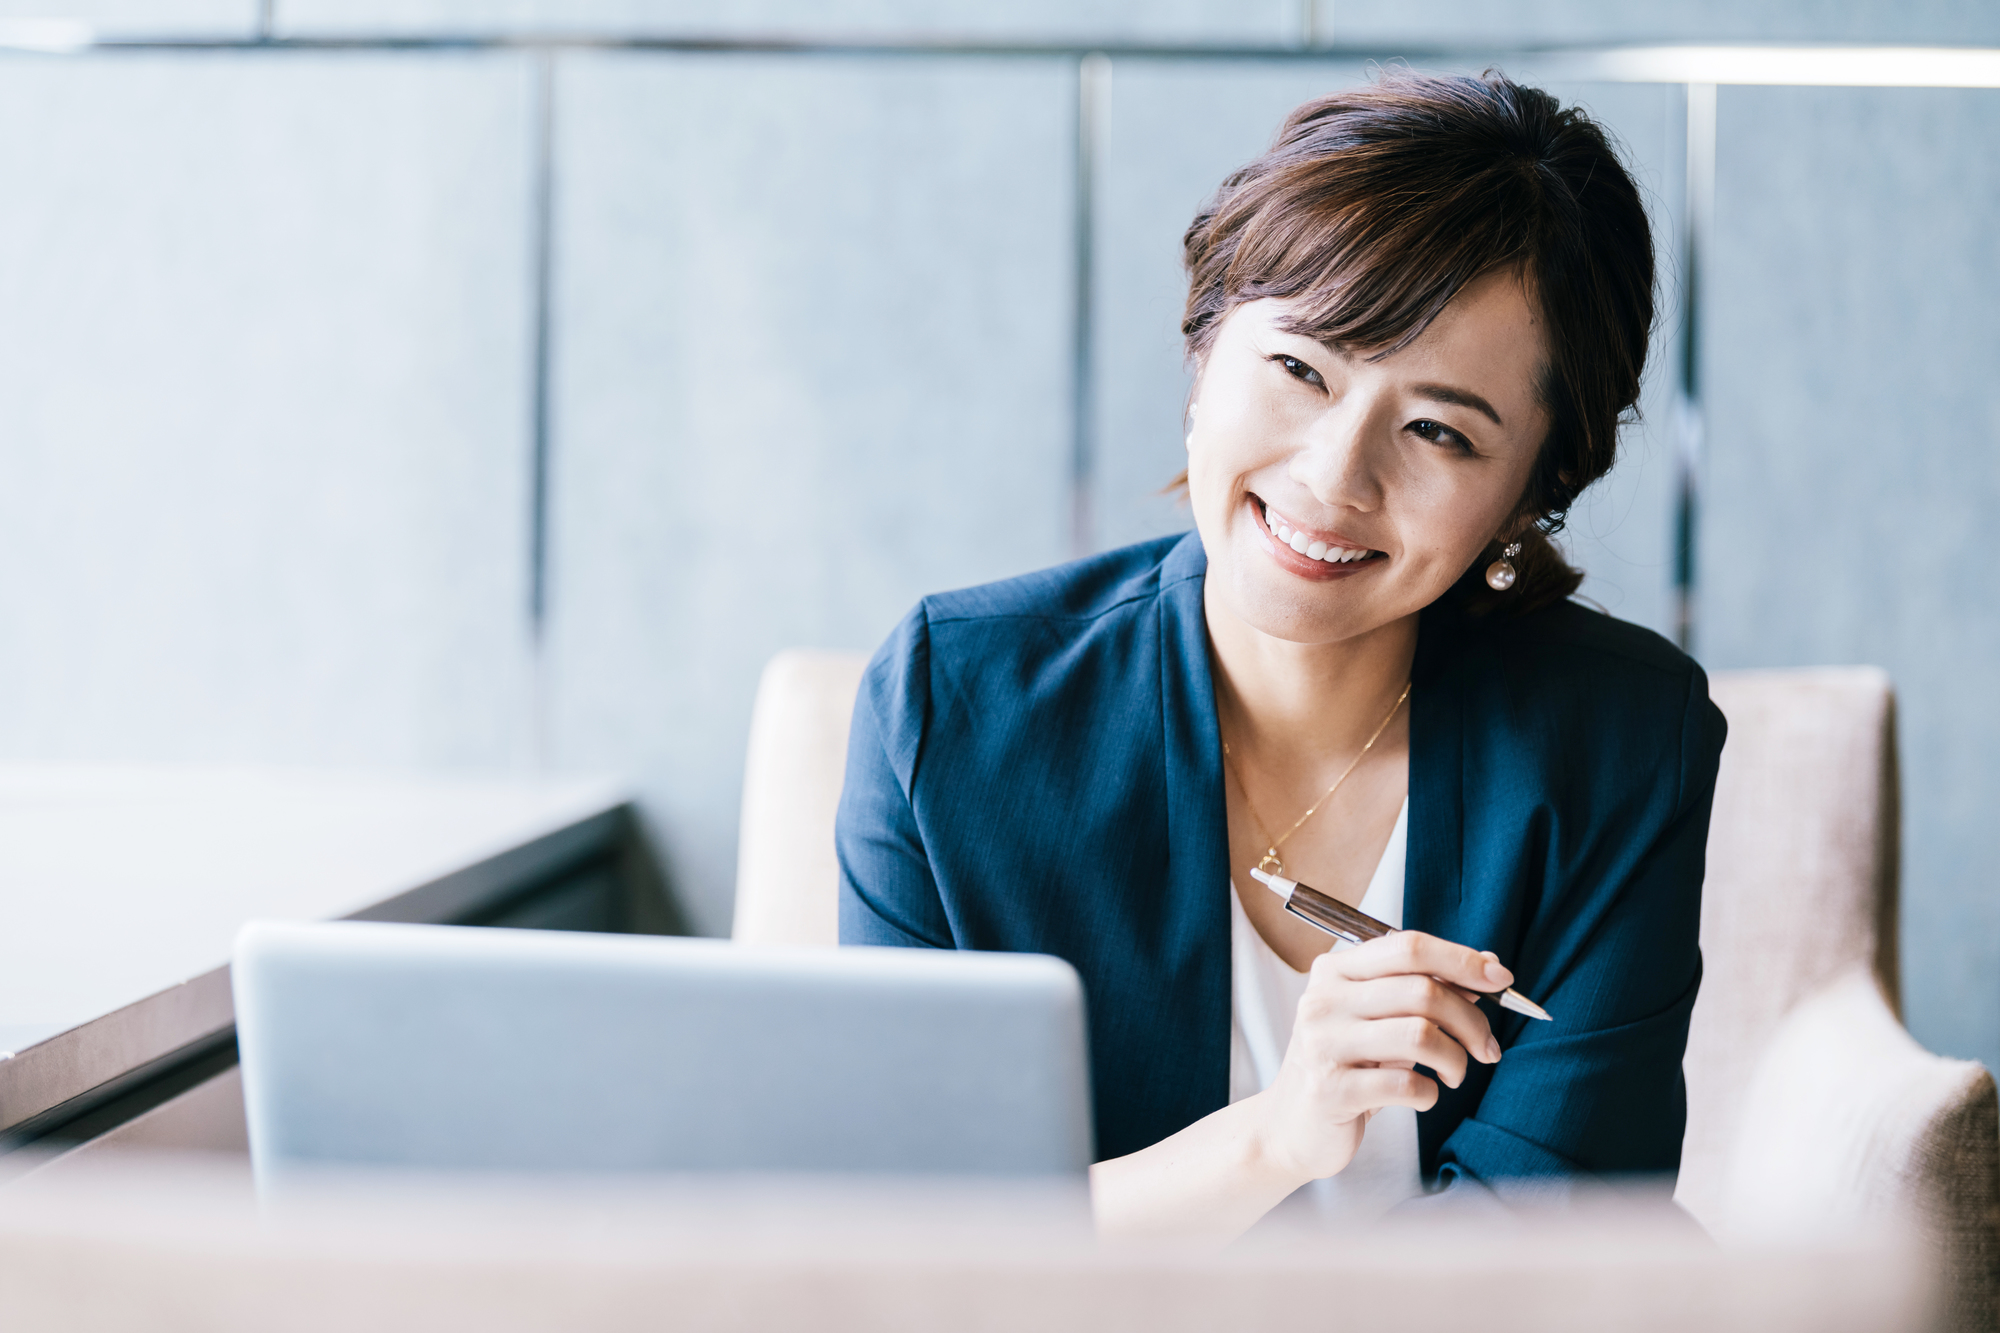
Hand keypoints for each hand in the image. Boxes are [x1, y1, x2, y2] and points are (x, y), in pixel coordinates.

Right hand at [1249, 931, 1511, 1183]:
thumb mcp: (1378, 1019)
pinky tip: (1424, 1096)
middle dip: (1470, 1021)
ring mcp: (1322, 1044)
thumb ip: (1424, 988)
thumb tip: (1487, 964)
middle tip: (1486, 1047)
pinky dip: (1431, 1094)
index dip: (1461, 960)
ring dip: (1455, 1059)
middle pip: (1422, 991)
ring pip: (1420, 1035)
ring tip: (1453, 1074)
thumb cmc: (1345, 1066)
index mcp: (1335, 971)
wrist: (1291, 1127)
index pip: (1408, 947)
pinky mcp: (1330, 1089)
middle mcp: (1323, 1000)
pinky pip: (1406, 1085)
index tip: (1501, 978)